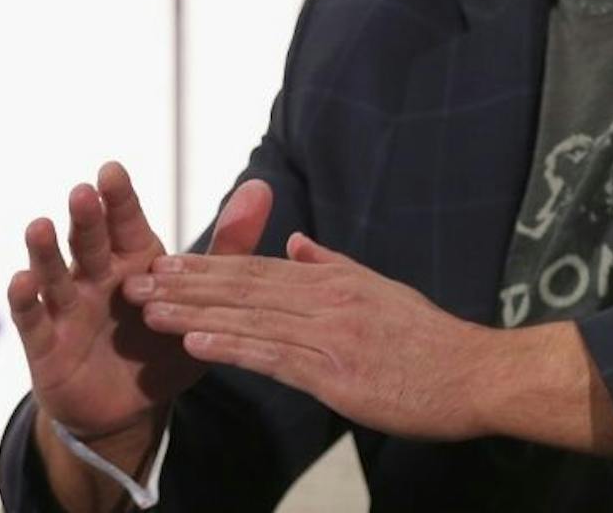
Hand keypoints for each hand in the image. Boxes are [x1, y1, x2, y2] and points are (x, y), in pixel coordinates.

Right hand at [6, 164, 271, 441]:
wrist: (131, 407)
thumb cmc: (165, 342)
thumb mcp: (203, 298)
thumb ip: (230, 244)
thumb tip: (262, 186)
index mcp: (135, 260)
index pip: (126, 221)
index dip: (119, 198)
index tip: (112, 170)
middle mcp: (97, 276)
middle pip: (90, 240)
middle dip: (87, 217)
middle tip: (84, 192)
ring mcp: (68, 308)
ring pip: (54, 273)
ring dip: (45, 251)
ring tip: (40, 226)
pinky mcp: (46, 346)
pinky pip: (34, 320)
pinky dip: (26, 301)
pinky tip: (22, 280)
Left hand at [126, 233, 492, 441]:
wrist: (475, 373)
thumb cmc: (432, 341)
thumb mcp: (382, 289)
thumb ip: (333, 265)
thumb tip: (296, 240)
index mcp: (335, 280)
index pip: (259, 268)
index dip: (207, 266)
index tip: (165, 263)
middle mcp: (327, 299)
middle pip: (244, 287)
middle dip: (187, 283)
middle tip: (137, 280)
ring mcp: (331, 334)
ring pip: (250, 317)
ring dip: (195, 313)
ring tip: (149, 310)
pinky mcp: (336, 372)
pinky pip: (274, 356)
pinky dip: (232, 346)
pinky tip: (196, 342)